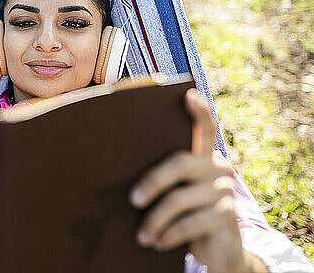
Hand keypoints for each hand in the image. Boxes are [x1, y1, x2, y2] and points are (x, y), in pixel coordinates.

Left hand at [128, 88, 248, 272]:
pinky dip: (169, 235)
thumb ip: (164, 178)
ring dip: (155, 220)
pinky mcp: (228, 217)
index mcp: (204, 157)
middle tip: (132, 200)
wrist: (219, 251)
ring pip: (180, 199)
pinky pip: (190, 223)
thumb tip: (117, 166)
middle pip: (179, 164)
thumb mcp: (177, 194)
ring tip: (141, 236)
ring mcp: (225, 191)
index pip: (205, 128)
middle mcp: (219, 168)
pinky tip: (157, 243)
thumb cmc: (186, 215)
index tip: (187, 94)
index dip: (199, 111)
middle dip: (152, 182)